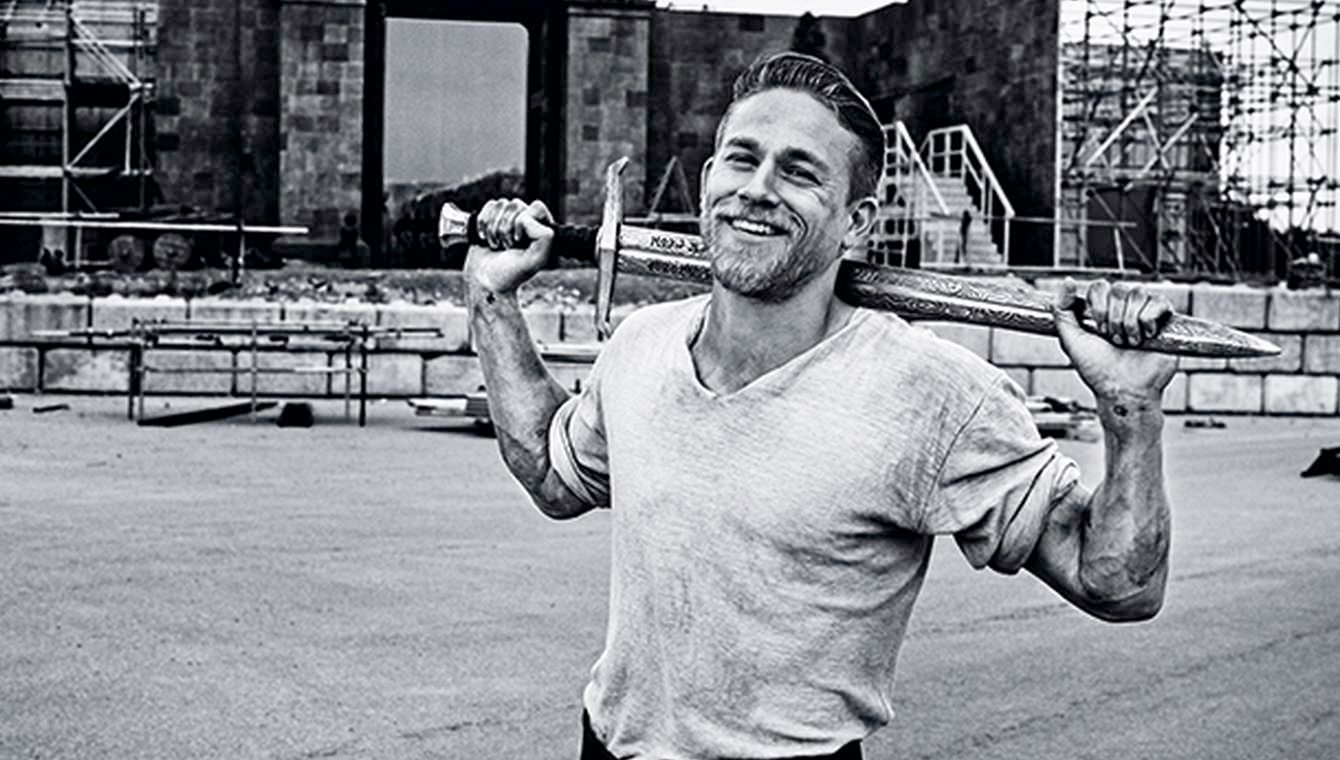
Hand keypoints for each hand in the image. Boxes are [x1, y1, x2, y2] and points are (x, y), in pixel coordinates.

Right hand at [464, 199, 553, 294]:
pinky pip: (489, 205)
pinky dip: (483, 223)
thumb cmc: (509, 274)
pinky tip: (485, 238)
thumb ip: (543, 238)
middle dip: (506, 228)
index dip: (523, 221)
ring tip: (496, 245)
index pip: (536, 207)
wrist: (484, 282)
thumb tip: (527, 217)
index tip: (518, 241)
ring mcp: (509, 218)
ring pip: (502, 204)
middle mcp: (527, 222)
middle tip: (506, 247)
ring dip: (494, 228)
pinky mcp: (492, 218)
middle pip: (516, 204)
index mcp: (542, 230)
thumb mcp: (534, 260)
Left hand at [1053, 279, 1177, 400]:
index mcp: (1102, 311)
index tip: (1098, 330)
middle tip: (1114, 339)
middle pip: (1119, 288)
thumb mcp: (1070, 339)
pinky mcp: (1164, 319)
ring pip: (1138, 293)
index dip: (1098, 307)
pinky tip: (1147, 337)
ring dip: (1129, 323)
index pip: (1100, 287)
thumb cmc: (1098, 369)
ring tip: (1129, 342)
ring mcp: (1144, 313)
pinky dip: (1149, 321)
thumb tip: (1067, 282)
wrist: (1124, 389)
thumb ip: (1062, 310)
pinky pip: (1158, 302)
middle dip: (1113, 318)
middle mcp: (1123, 309)